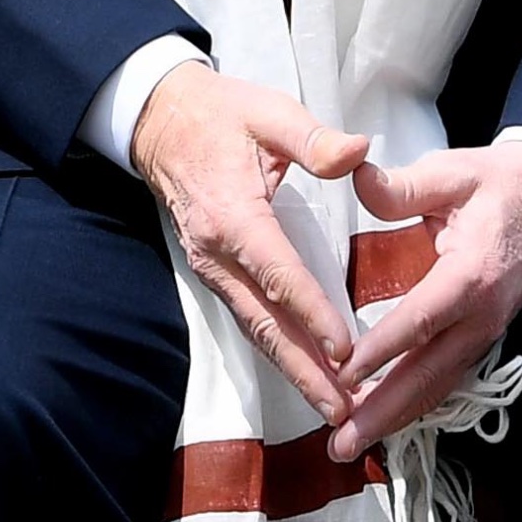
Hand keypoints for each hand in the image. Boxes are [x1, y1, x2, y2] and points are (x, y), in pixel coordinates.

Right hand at [131, 64, 368, 426]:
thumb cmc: (221, 115)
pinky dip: (278, 348)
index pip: (279, 275)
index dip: (313, 314)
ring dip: (293, 368)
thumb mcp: (270, 113)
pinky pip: (249, 317)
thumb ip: (314, 139)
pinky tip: (304, 369)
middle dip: (304, 369)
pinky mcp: (216, 272)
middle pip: (265, 323)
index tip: (346, 349)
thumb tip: (358, 152)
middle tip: (343, 408)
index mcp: (233, 215)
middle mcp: (218, 253)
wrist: (163, 122)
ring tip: (332, 404)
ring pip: (256, 329)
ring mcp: (212, 268)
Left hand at [325, 141, 521, 463]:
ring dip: (395, 418)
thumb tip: (356, 179)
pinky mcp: (483, 337)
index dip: (382, 350)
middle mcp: (482, 317)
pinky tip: (385, 417)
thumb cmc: (503, 184)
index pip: (421, 321)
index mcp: (472, 275)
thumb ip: (404, 187)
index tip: (344, 374)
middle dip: (383, 413)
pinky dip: (415, 403)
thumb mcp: (453, 172)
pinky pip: (447, 378)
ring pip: (437, 386)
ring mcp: (486, 332)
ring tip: (351, 444)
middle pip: (428, 375)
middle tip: (340, 443)